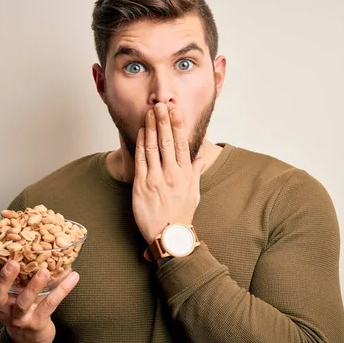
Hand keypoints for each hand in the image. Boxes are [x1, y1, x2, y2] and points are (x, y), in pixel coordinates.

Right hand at [0, 243, 78, 342]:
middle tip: (12, 262)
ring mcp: (18, 317)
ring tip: (44, 271)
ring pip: (23, 302)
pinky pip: (49, 305)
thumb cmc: (23, 308)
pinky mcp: (36, 323)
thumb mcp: (15, 290)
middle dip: (4, 278)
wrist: (31, 339)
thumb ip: (19, 270)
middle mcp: (3, 306)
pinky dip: (62, 290)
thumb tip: (32, 237)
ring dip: (33, 286)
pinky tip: (73, 277)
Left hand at [132, 103, 205, 243]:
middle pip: (167, 142)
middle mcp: (172, 174)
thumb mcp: (194, 192)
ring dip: (151, 128)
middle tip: (160, 105)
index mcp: (186, 175)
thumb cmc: (182, 215)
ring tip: (149, 113)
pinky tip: (141, 132)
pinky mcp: (142, 186)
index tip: (175, 112)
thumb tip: (202, 156)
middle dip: (163, 122)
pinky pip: (141, 160)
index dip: (178, 126)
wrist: (169, 236)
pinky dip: (141, 144)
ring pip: (153, 148)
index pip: (181, 145)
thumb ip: (197, 171)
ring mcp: (156, 179)